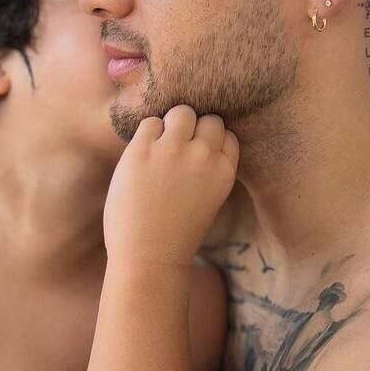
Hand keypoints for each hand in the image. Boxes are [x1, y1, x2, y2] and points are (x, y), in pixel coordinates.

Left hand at [104, 105, 239, 267]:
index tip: (196, 157)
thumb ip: (207, 169)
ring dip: (172, 124)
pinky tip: (142, 156)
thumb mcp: (207, 199)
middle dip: (194, 130)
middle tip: (177, 150)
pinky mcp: (142, 150)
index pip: (227, 136)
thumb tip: (194, 140)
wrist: (149, 257)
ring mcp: (173, 150)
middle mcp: (203, 156)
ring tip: (160, 147)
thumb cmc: (175, 234)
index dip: (210, 143)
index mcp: (224, 171)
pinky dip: (147, 134)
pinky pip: (150, 122)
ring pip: (181, 112)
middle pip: (209, 119)